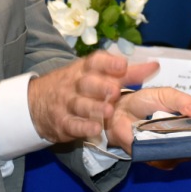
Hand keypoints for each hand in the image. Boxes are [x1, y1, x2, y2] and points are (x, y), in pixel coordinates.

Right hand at [27, 51, 159, 142]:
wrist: (36, 102)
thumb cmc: (76, 86)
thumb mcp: (96, 75)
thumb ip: (127, 73)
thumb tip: (154, 66)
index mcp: (84, 69)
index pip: (94, 62)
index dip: (108, 63)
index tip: (122, 65)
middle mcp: (75, 84)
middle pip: (86, 83)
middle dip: (101, 86)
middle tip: (115, 91)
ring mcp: (66, 103)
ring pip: (79, 105)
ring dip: (94, 108)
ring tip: (108, 112)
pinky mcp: (61, 123)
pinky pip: (71, 125)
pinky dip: (82, 128)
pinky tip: (95, 130)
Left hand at [107, 87, 190, 154]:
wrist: (119, 112)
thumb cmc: (145, 100)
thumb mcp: (166, 95)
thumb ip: (183, 101)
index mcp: (190, 120)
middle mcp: (184, 137)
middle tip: (188, 132)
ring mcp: (172, 150)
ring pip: (185, 156)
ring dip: (177, 147)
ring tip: (163, 133)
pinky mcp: (158, 159)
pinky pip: (167, 163)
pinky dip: (162, 154)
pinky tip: (153, 141)